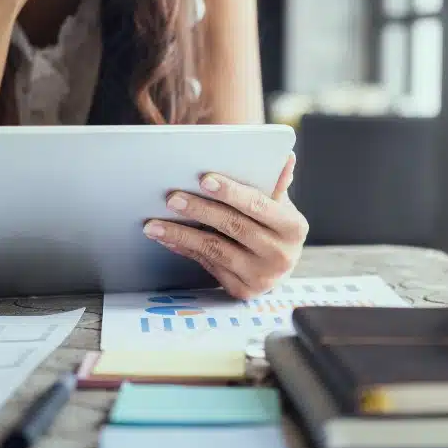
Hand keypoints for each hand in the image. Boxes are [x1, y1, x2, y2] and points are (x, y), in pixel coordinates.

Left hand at [143, 154, 308, 299]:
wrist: (279, 267)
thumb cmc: (275, 227)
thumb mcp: (280, 204)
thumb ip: (276, 183)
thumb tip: (286, 157)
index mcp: (293, 228)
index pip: (258, 205)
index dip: (231, 192)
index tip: (204, 179)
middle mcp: (281, 256)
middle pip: (233, 227)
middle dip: (199, 210)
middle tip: (171, 198)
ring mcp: (261, 277)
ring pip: (214, 249)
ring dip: (181, 234)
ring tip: (154, 223)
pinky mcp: (242, 290)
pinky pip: (207, 265)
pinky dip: (185, 250)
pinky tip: (167, 238)